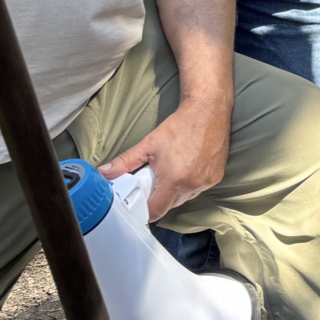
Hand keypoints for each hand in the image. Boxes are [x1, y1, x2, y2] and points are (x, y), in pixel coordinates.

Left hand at [107, 95, 227, 226]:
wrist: (209, 108)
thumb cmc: (179, 125)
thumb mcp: (149, 143)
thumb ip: (125, 162)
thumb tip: (103, 172)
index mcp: (174, 179)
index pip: (155, 211)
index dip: (145, 210)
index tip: (140, 201)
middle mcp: (192, 184)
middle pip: (169, 206)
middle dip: (159, 198)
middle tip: (155, 180)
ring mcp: (206, 182)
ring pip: (184, 199)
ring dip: (175, 192)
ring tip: (172, 172)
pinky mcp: (217, 177)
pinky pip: (197, 190)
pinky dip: (190, 184)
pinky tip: (188, 168)